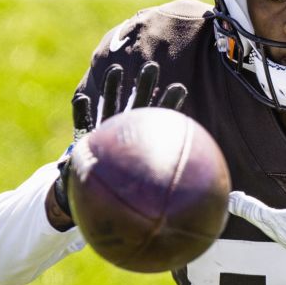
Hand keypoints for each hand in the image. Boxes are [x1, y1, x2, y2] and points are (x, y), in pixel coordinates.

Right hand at [51, 62, 186, 217]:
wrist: (93, 196)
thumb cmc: (123, 193)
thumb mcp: (145, 197)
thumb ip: (168, 196)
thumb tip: (205, 216)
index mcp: (140, 140)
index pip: (157, 118)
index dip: (169, 104)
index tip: (181, 88)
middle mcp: (124, 130)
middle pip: (135, 103)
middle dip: (144, 85)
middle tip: (152, 68)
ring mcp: (103, 131)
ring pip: (109, 105)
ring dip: (112, 87)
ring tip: (117, 70)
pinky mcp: (83, 138)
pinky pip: (81, 122)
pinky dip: (80, 110)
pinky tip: (82, 97)